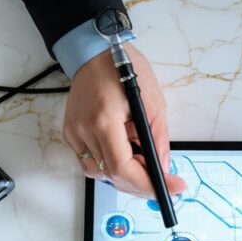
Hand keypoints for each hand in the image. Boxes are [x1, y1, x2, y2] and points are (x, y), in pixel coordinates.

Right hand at [63, 44, 186, 196]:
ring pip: (100, 174)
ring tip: (141, 159)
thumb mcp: (153, 103)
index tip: (171, 188)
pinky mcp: (70, 133)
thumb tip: (162, 167)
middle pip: (112, 176)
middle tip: (162, 180)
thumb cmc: (123, 69)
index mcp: (104, 121)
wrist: (93, 52)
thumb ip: (158, 139)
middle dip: (141, 184)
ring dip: (125, 175)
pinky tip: (124, 153)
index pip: (122, 169)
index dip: (148, 184)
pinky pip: (90, 162)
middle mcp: (84, 130)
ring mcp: (74, 133)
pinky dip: (110, 165)